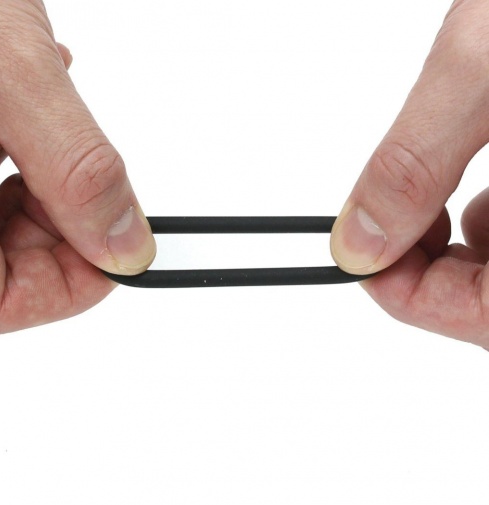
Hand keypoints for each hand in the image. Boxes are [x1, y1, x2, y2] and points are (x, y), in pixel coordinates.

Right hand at [0, 0, 155, 335]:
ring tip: (25, 113)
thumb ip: (74, 167)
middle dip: (55, 217)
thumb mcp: (4, 71)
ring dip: (35, 178)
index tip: (119, 240)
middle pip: (0, 272)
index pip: (0, 306)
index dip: (73, 280)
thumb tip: (126, 248)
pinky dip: (13, 155)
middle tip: (70, 161)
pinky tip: (12, 109)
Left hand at [330, 0, 488, 345]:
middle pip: (487, 303)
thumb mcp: (485, 69)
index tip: (359, 254)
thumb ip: (415, 162)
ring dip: (462, 232)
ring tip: (458, 160)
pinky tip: (483, 154)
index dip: (405, 293)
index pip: (478, 318)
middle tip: (394, 212)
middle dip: (429, 260)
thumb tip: (356, 242)